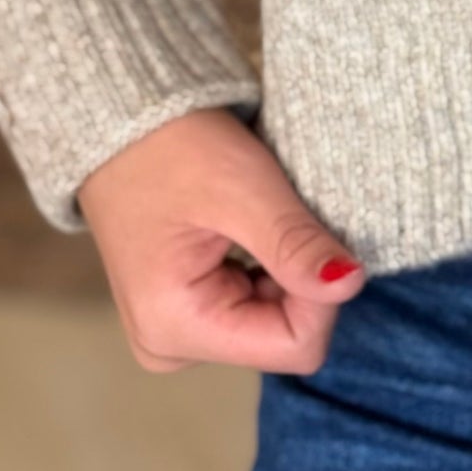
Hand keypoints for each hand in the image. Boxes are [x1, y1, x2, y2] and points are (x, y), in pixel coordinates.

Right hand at [76, 105, 367, 374]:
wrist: (120, 123)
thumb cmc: (173, 149)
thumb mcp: (244, 190)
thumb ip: (295, 245)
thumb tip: (351, 284)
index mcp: (175, 329)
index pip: (294, 345)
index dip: (323, 294)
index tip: (314, 234)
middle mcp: (171, 346)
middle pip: (284, 336)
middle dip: (301, 280)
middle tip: (280, 219)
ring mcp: (176, 333)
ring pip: (275, 321)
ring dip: (286, 272)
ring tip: (259, 219)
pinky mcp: (187, 312)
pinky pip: (255, 307)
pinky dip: (269, 270)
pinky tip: (250, 230)